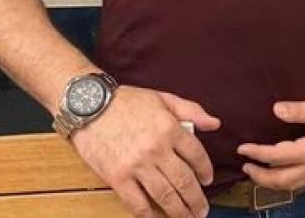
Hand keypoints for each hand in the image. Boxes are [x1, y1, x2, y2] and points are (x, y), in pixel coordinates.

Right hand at [72, 85, 220, 217]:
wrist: (90, 106)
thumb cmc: (127, 101)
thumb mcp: (162, 98)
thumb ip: (191, 110)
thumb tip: (215, 123)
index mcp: (169, 127)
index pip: (196, 155)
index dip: (205, 170)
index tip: (207, 180)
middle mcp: (156, 148)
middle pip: (184, 181)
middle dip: (196, 200)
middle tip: (202, 211)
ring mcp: (136, 165)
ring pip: (165, 196)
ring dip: (179, 212)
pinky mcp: (118, 178)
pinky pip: (138, 204)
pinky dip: (150, 216)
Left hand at [237, 100, 304, 191]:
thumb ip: (299, 110)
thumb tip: (276, 109)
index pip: (278, 156)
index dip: (258, 153)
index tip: (242, 148)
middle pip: (280, 180)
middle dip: (259, 176)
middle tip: (244, 164)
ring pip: (289, 185)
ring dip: (269, 181)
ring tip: (254, 171)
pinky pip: (298, 183)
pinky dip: (282, 182)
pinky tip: (276, 173)